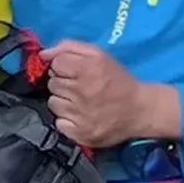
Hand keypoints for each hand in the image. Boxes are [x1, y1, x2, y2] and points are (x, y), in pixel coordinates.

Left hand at [41, 44, 177, 150]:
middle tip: (80, 86)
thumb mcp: (99, 55)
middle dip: (64, 82)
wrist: (140, 110)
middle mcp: (82, 92)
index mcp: (87, 69)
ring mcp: (80, 116)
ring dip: (64, 101)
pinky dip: (66, 120)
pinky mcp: (80, 134)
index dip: (64, 66)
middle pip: (53, 83)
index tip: (75, 71)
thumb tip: (43, 54)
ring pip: (53, 103)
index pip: (56, 64)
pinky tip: (80, 116)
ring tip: (80, 101)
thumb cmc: (117, 79)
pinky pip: (59, 123)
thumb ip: (69, 48)